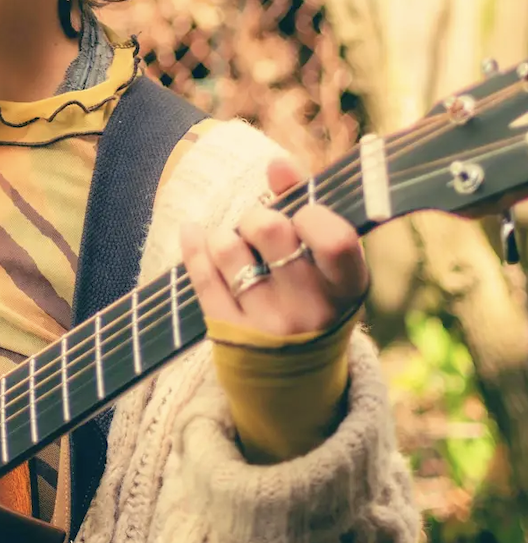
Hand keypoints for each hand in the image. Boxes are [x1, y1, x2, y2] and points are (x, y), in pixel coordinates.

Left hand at [180, 154, 368, 338]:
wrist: (295, 379)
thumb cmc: (314, 296)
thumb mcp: (327, 262)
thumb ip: (306, 205)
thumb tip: (277, 163)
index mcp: (348, 287)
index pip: (335, 240)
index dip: (312, 215)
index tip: (302, 216)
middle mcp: (312, 310)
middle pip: (271, 230)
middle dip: (257, 216)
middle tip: (259, 229)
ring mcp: (269, 326)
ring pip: (228, 248)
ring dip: (225, 234)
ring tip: (234, 244)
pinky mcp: (231, 335)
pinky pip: (201, 276)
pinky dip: (193, 245)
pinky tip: (193, 233)